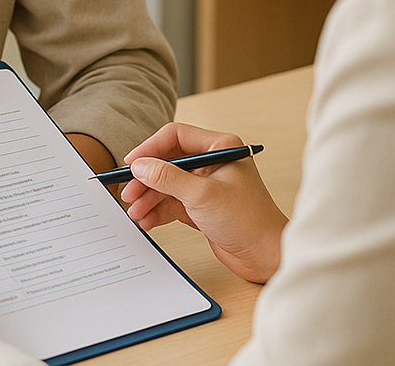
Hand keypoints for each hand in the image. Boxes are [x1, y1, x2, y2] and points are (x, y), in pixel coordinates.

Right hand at [121, 122, 286, 283]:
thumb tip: (140, 166)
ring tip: (135, 212)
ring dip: (149, 197)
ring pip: (168, 184)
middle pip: (168, 161)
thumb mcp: (202, 195)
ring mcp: (206, 184)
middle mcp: (212, 162)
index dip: (150, 148)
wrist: (266, 257)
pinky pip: (172, 202)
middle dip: (147, 178)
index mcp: (219, 146)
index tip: (131, 163)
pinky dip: (158, 210)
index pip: (175, 136)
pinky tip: (146, 220)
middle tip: (128, 192)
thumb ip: (168, 178)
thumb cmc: (248, 220)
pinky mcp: (201, 206)